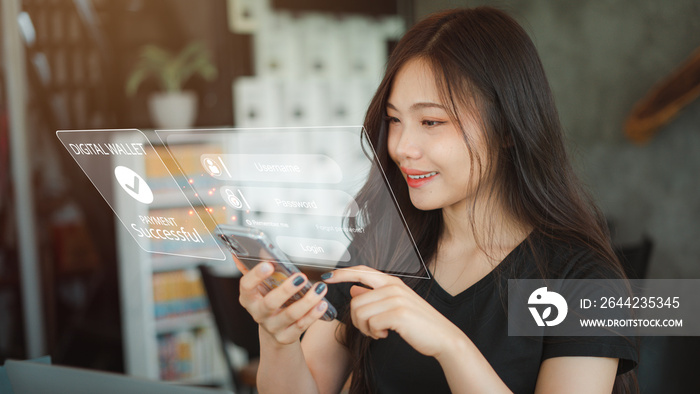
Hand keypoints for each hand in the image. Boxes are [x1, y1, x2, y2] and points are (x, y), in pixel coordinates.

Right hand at [238, 261, 329, 344]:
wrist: (275, 331)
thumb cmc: (269, 300)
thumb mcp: (261, 286)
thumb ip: (253, 269)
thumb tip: (239, 252)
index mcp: (248, 298)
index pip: (246, 286)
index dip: (255, 276)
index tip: (268, 264)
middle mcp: (258, 313)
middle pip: (270, 302)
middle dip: (286, 289)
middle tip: (302, 276)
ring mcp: (272, 327)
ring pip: (290, 315)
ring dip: (307, 301)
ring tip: (320, 288)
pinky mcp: (285, 337)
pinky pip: (301, 326)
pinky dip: (313, 315)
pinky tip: (322, 304)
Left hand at [322, 265, 465, 358]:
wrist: (443, 337)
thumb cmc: (418, 323)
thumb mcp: (396, 304)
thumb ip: (375, 295)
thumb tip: (354, 288)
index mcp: (392, 282)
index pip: (361, 271)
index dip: (342, 274)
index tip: (327, 277)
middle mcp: (393, 286)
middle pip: (356, 301)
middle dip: (357, 320)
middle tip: (369, 329)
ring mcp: (396, 299)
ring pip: (360, 313)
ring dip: (366, 328)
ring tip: (379, 332)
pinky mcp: (397, 314)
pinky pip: (370, 323)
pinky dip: (374, 333)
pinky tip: (385, 335)